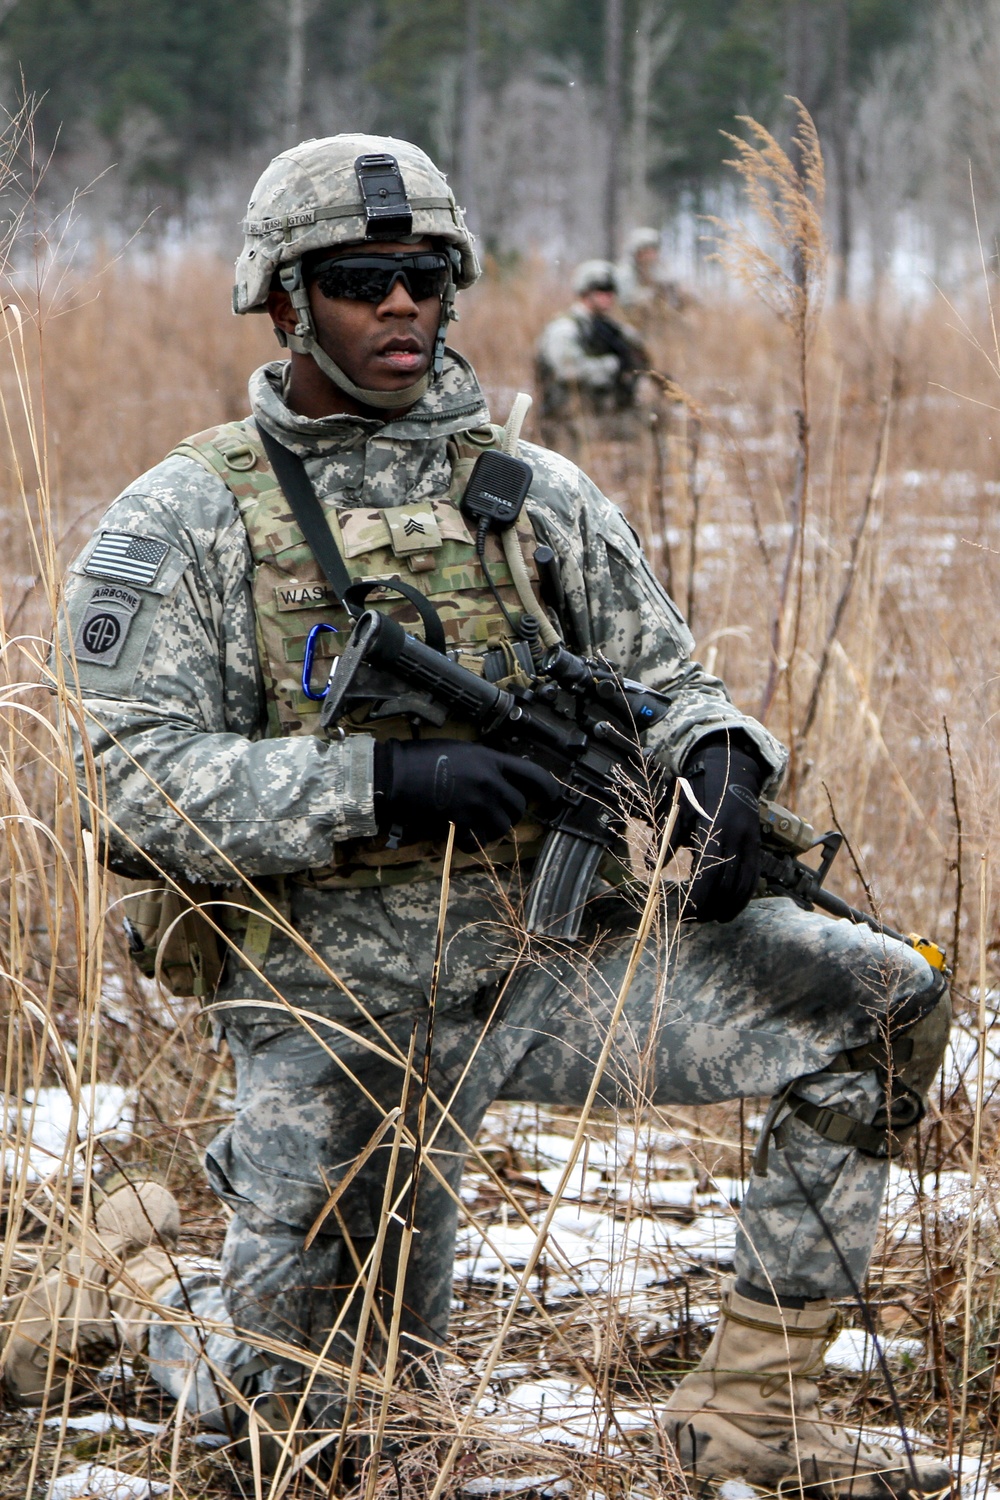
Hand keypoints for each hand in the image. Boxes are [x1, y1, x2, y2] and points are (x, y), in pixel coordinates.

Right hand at [373, 739, 558, 853]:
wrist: (395, 774)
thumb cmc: (421, 757)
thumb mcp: (461, 751)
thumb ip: (484, 763)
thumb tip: (497, 777)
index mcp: (490, 759)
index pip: (532, 774)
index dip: (548, 788)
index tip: (553, 798)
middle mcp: (489, 781)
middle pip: (517, 806)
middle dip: (510, 812)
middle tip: (495, 812)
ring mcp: (477, 803)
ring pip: (502, 827)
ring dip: (493, 829)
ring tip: (477, 825)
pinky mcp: (462, 823)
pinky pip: (479, 841)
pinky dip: (474, 843)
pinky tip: (463, 837)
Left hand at [678, 737, 764, 922]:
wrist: (731, 770)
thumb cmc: (699, 790)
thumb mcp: (680, 811)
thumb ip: (669, 841)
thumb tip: (653, 870)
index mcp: (713, 830)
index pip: (707, 875)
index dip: (697, 899)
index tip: (685, 915)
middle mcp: (735, 839)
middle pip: (726, 885)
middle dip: (711, 908)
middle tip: (695, 920)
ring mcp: (750, 843)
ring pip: (743, 885)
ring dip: (729, 907)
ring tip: (713, 918)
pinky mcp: (757, 846)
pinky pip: (754, 878)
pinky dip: (744, 896)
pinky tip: (732, 907)